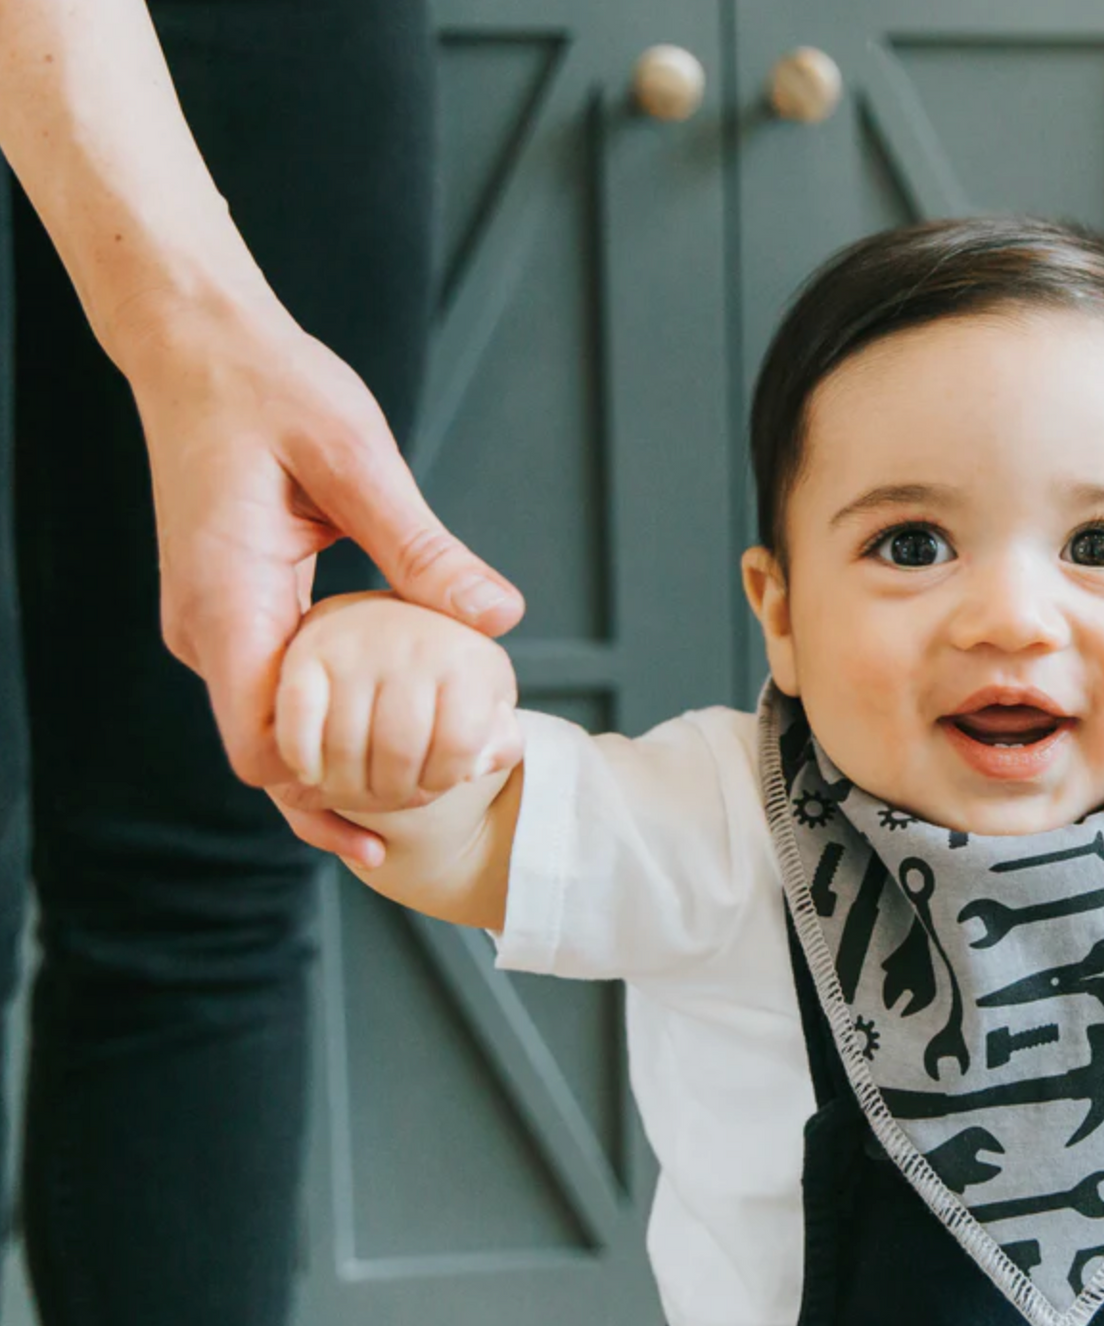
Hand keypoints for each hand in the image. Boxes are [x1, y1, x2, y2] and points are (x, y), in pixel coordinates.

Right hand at [114, 287, 525, 855]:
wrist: (201, 347)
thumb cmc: (271, 389)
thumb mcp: (358, 459)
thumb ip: (420, 545)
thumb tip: (497, 617)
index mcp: (225, 604)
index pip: (262, 750)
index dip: (332, 787)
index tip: (418, 787)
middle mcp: (208, 631)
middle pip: (273, 758)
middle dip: (352, 787)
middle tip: (450, 796)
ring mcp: (218, 626)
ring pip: (279, 727)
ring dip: (348, 755)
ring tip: (441, 774)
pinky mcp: (240, 612)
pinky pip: (287, 685)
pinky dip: (339, 712)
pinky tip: (404, 717)